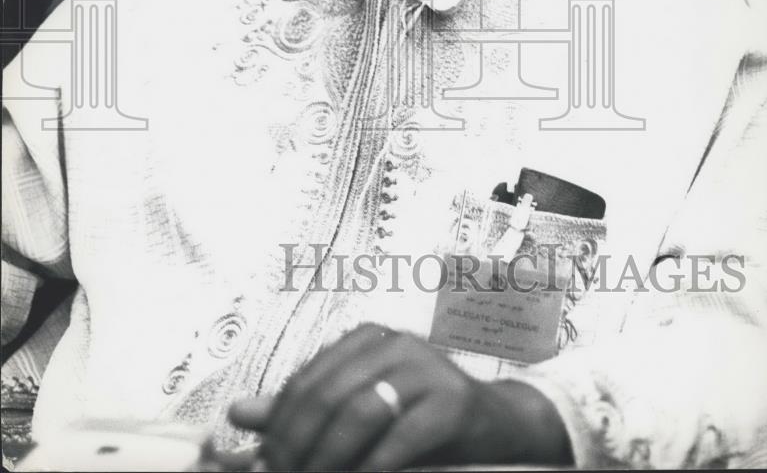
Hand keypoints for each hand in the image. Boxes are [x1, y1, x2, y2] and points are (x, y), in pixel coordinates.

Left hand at [229, 323, 572, 471]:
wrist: (495, 425)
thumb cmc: (420, 419)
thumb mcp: (359, 409)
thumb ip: (304, 409)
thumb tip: (238, 414)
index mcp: (365, 339)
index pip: (306, 381)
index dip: (279, 429)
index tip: (263, 467)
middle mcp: (393, 343)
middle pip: (327, 395)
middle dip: (298, 447)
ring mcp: (425, 368)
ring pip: (358, 412)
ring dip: (327, 459)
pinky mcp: (451, 401)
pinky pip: (400, 439)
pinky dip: (372, 468)